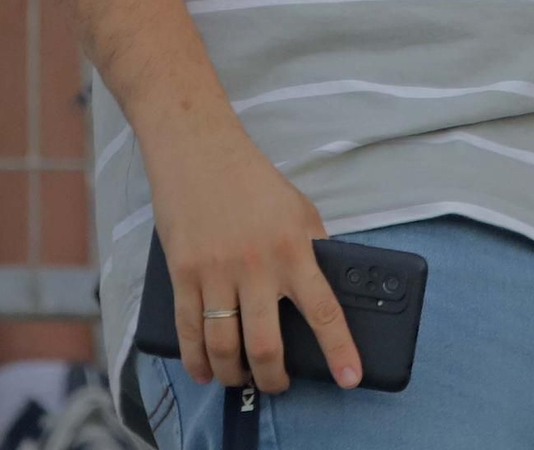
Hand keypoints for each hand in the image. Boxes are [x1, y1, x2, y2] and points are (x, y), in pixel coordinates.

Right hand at [147, 120, 361, 394]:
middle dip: (274, 377)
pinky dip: (196, 361)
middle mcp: (256, 265)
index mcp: (293, 247)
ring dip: (234, 375)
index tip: (351, 377)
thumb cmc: (252, 179)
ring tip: (242, 379)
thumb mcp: (299, 208)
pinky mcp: (183, 273)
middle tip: (279, 384)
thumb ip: (313, 248)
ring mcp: (216, 272)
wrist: (198, 149)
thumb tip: (326, 287)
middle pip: (265, 344)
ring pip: (224, 347)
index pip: (323, 308)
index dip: (339, 348)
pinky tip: (204, 371)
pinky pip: (189, 332)